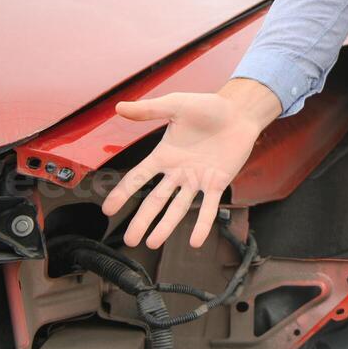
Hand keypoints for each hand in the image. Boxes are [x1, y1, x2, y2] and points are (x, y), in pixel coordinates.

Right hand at [99, 83, 280, 248]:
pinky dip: (203, 224)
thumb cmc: (208, 107)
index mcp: (164, 155)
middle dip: (142, 220)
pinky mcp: (218, 182)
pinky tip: (195, 241)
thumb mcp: (176, 105)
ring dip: (166, 226)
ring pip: (178, 207)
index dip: (123, 193)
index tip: (108, 210)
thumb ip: (149, 109)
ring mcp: (197, 179)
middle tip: (129, 240)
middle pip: (156, 200)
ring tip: (153, 243)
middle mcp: (178, 172)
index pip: (138, 178)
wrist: (239, 112)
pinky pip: (209, 207)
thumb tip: (119, 107)